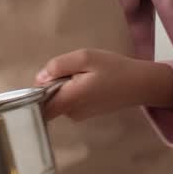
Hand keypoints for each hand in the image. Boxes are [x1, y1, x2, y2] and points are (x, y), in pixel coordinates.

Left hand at [35, 49, 172, 121]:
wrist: (140, 84)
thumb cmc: (114, 69)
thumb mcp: (85, 58)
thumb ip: (59, 66)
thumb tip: (39, 77)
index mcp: (69, 100)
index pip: (38, 108)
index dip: (32, 96)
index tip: (37, 82)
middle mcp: (71, 113)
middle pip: (48, 101)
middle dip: (51, 85)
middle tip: (68, 69)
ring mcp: (79, 115)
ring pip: (59, 100)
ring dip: (63, 86)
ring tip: (82, 73)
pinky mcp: (86, 112)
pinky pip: (70, 101)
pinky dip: (73, 90)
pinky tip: (88, 80)